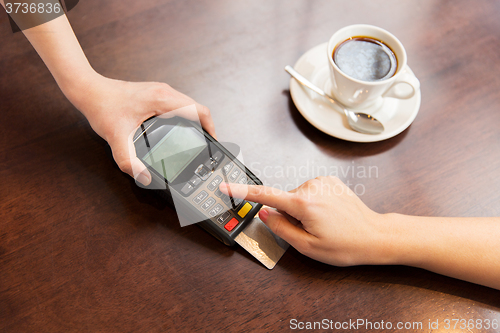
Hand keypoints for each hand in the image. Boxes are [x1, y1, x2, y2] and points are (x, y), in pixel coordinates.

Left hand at [64, 72, 215, 184]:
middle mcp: (165, 92)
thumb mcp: (115, 138)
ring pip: (188, 105)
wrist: (89, 90)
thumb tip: (144, 177)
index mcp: (162, 99)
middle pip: (197, 108)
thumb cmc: (102, 107)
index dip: (211, 127)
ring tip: (195, 139)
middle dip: (205, 126)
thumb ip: (128, 161)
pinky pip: (179, 104)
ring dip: (195, 121)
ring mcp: (160, 91)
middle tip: (205, 144)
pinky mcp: (155, 93)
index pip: (199, 110)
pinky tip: (178, 129)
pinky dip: (185, 117)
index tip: (213, 141)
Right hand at [220, 176, 393, 266]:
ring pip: (296, 197)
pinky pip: (309, 192)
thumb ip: (281, 228)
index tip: (226, 186)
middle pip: (283, 200)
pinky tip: (327, 215)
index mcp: (304, 203)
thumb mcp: (307, 246)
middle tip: (310, 231)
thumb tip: (264, 213)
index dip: (242, 192)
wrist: (374, 236)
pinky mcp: (329, 182)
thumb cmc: (346, 245)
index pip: (265, 195)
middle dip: (289, 216)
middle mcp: (312, 186)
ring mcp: (322, 182)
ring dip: (302, 211)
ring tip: (323, 224)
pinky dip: (312, 204)